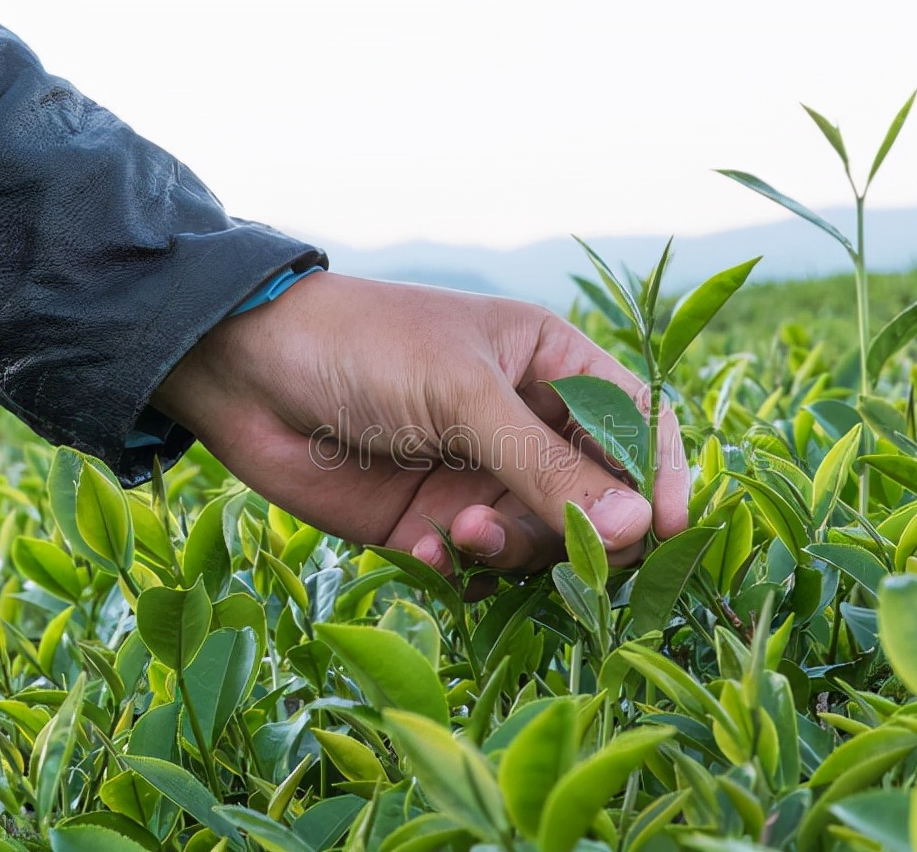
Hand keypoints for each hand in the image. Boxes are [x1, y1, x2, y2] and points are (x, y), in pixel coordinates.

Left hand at [152, 272, 688, 594]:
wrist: (246, 372)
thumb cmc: (367, 348)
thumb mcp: (464, 394)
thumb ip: (547, 464)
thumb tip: (642, 525)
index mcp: (552, 366)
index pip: (638, 423)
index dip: (662, 474)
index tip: (670, 528)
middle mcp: (527, 425)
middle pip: (601, 497)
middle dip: (582, 528)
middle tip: (553, 542)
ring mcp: (484, 477)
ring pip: (545, 543)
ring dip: (513, 548)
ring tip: (460, 530)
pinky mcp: (437, 523)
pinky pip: (484, 568)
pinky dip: (465, 568)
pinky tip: (425, 548)